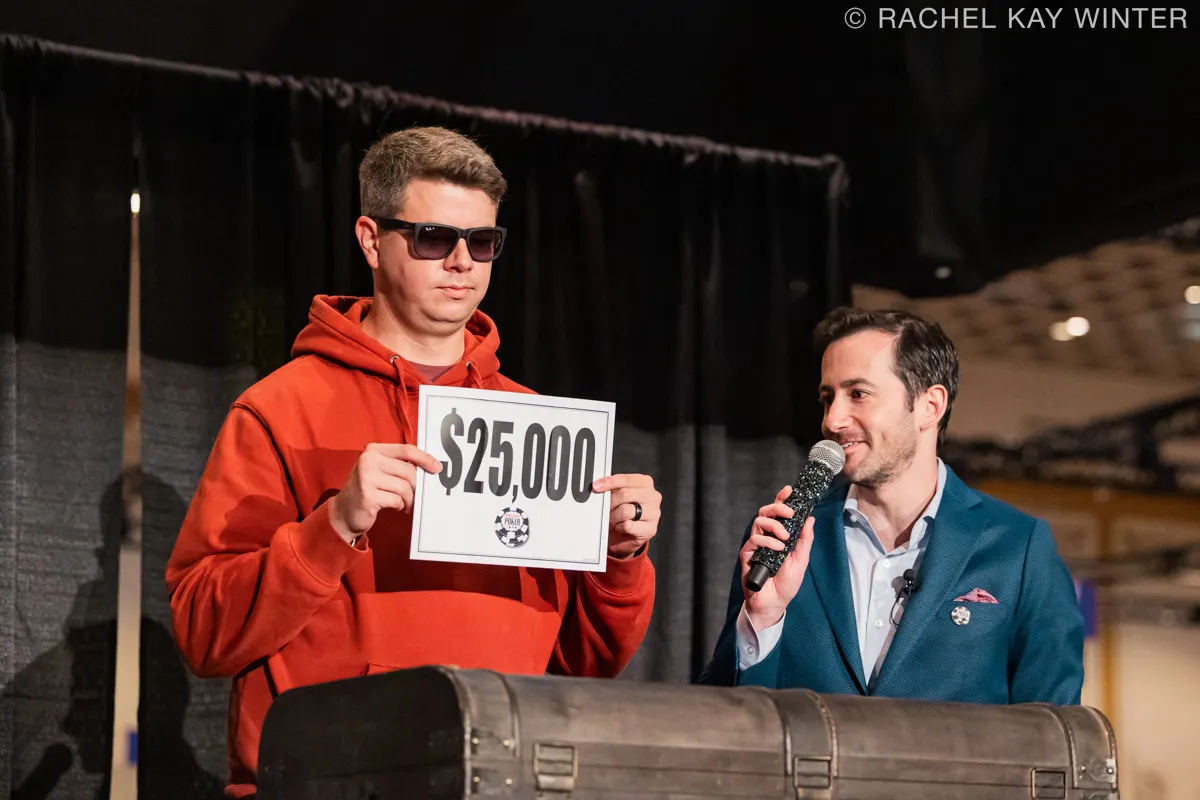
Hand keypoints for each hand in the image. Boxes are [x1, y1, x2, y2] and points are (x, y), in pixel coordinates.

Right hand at [329, 443, 441, 542]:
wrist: (343, 511)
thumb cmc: (367, 489)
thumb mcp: (379, 470)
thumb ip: (398, 465)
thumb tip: (429, 467)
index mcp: (373, 450)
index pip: (406, 450)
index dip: (424, 458)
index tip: (437, 468)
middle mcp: (368, 460)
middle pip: (408, 471)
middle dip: (416, 486)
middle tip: (415, 495)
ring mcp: (366, 478)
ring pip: (404, 487)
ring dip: (409, 499)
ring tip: (404, 503)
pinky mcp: (367, 496)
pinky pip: (396, 500)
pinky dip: (399, 506)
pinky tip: (394, 507)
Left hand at [593, 474, 660, 558]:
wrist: (627, 537)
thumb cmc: (623, 513)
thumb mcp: (619, 496)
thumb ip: (613, 488)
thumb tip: (600, 485)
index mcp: (646, 483)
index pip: (627, 479)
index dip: (610, 482)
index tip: (596, 486)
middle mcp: (653, 496)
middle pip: (625, 494)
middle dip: (610, 502)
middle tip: (605, 509)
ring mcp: (654, 513)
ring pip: (626, 510)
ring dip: (614, 516)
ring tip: (613, 519)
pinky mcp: (650, 529)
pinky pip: (628, 525)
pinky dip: (619, 527)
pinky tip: (620, 527)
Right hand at [740, 484, 814, 629]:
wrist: (774, 603)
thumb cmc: (787, 584)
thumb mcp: (801, 560)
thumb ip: (805, 539)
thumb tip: (810, 519)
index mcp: (779, 537)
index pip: (778, 514)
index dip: (781, 500)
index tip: (788, 490)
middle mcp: (767, 537)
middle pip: (766, 512)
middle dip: (777, 507)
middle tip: (789, 513)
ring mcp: (756, 545)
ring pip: (758, 522)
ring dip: (774, 526)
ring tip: (785, 539)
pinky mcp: (748, 554)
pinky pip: (754, 539)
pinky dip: (768, 542)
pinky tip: (777, 550)